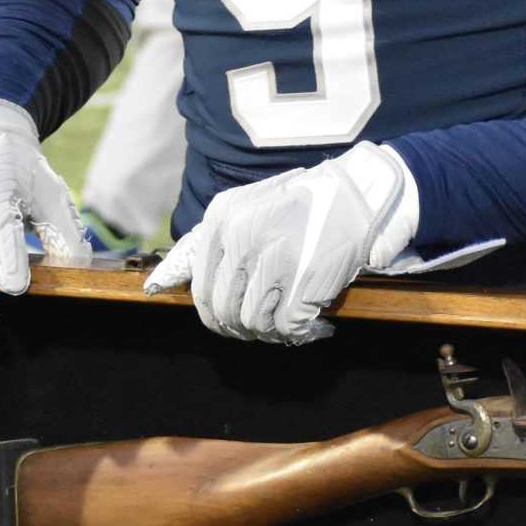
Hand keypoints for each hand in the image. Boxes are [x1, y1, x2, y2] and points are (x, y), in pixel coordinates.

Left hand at [145, 144, 420, 344]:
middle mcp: (242, 238)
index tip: (234, 323)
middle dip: (243, 329)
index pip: (201, 289)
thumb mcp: (250, 207)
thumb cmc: (306, 202)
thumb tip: (162, 284)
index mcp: (223, 219)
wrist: (363, 190)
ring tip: (293, 326)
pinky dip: (302, 335)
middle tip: (266, 328)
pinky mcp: (306, 277)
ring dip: (274, 334)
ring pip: (254, 323)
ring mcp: (274, 258)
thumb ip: (215, 240)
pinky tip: (316, 328)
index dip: (216, 315)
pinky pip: (288, 326)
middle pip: (224, 312)